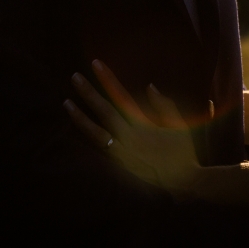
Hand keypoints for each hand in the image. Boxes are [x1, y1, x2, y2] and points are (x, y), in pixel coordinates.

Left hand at [64, 60, 200, 193]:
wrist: (182, 184)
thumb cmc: (183, 153)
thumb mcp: (180, 126)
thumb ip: (165, 105)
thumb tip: (149, 86)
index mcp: (144, 126)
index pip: (122, 96)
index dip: (108, 79)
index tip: (95, 64)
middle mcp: (129, 139)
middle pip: (104, 112)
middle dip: (88, 93)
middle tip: (74, 77)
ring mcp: (121, 154)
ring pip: (95, 134)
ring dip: (79, 118)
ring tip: (66, 103)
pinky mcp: (118, 166)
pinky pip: (98, 150)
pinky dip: (86, 139)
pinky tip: (75, 129)